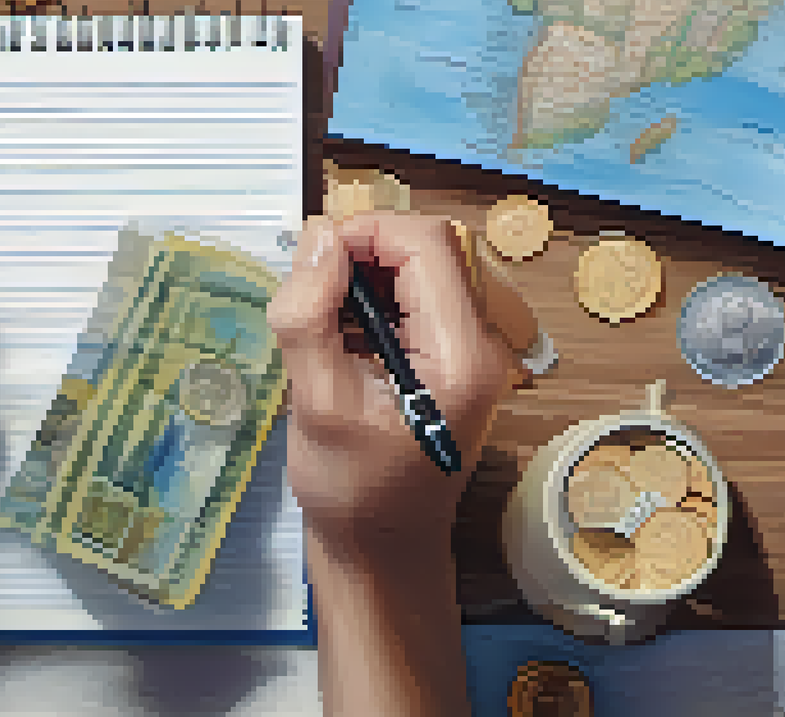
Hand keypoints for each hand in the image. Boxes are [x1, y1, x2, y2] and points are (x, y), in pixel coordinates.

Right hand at [269, 211, 530, 561]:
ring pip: (415, 270)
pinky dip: (367, 302)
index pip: (426, 244)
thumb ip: (311, 319)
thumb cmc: (351, 492)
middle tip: (306, 293)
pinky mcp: (445, 361)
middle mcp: (479, 343)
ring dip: (359, 277)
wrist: (382, 552)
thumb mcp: (317, 406)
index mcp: (462, 354)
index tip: (308, 260)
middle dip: (359, 252)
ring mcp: (465, 352)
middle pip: (425, 250)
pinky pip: (410, 301)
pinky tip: (335, 340)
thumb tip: (316, 238)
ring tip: (316, 321)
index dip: (364, 232)